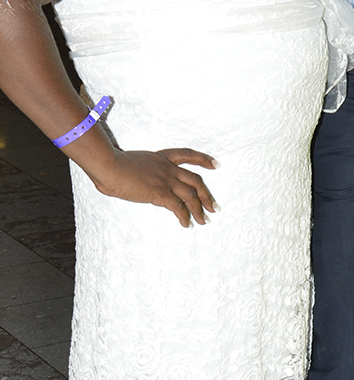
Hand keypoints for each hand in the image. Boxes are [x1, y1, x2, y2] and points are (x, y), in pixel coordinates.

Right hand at [90, 147, 218, 226]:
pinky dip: (185, 217)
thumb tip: (138, 180)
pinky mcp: (161, 193)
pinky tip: (187, 224)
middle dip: (207, 195)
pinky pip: (178, 207)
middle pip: (196, 180)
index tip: (216, 165)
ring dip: (200, 210)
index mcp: (162, 157)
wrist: (110, 166)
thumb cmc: (112, 163)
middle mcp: (168, 168)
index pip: (188, 155)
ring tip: (205, 221)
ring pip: (191, 196)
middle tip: (214, 206)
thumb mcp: (133, 162)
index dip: (204, 160)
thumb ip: (142, 170)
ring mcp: (166, 180)